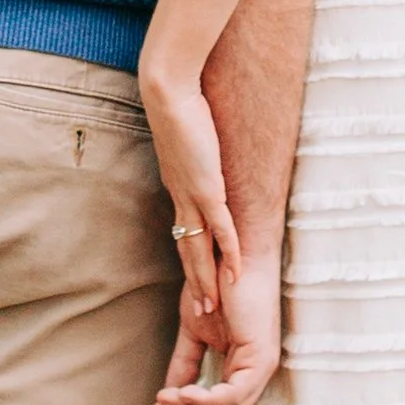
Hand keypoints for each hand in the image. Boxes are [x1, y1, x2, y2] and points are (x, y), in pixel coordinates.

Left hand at [138, 51, 237, 342]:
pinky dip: (229, 251)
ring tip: (213, 307)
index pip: (185, 232)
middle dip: (196, 282)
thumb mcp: (185, 133)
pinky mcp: (207, 186)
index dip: (191, 261)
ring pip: (201, 248)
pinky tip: (236, 271)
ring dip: (208, 279)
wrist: (168, 91)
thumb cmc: (177, 103)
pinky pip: (221, 226)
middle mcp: (182, 198)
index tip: (196, 284)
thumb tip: (197, 145)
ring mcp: (194, 195)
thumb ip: (192, 146)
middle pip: (189, 250)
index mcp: (178, 188)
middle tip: (202, 313)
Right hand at [156, 245, 280, 404]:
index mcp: (245, 369)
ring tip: (164, 400)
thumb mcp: (193, 333)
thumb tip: (169, 394)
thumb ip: (185, 364)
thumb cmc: (217, 286)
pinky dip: (203, 401)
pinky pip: (231, 396)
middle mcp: (258, 373)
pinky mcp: (260, 357)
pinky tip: (181, 394)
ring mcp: (262, 367)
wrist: (232, 253)